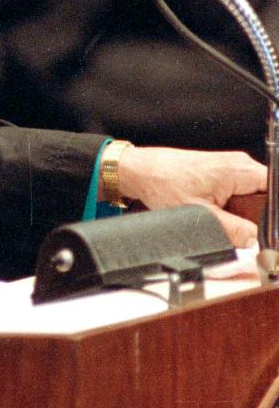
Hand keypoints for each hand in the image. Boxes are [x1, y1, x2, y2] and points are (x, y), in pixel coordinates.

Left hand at [116, 145, 265, 247]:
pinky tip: (220, 216)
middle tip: (242, 234)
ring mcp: (231, 168)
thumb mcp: (201, 215)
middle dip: (259, 217)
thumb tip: (255, 242)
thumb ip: (233, 230)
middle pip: (266, 196)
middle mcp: (239, 165)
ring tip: (226, 223)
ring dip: (244, 214)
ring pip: (252, 197)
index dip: (272, 214)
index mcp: (241, 170)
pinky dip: (233, 208)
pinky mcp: (221, 173)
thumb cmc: (163, 183)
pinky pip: (239, 194)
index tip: (266, 232)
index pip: (274, 191)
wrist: (141, 170)